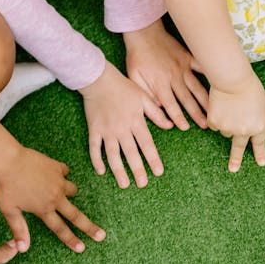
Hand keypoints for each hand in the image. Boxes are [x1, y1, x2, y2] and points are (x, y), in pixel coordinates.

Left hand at [0, 146, 104, 252]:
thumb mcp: (9, 210)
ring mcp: (58, 182)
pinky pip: (64, 172)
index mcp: (43, 209)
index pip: (60, 229)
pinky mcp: (57, 168)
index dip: (71, 240)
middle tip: (101, 235)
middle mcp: (55, 197)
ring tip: (64, 192)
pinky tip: (55, 173)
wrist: (9, 160)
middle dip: (89, 227)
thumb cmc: (6, 186)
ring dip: (70, 193)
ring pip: (73, 190)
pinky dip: (61, 174)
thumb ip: (19, 229)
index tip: (82, 248)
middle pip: (76, 215)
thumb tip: (23, 249)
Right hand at [81, 64, 168, 188]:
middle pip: (131, 153)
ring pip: (113, 154)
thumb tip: (170, 126)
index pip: (146, 144)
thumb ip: (156, 113)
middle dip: (137, 169)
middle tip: (143, 184)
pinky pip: (94, 147)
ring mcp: (106, 130)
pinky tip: (101, 171)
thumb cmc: (123, 87)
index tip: (158, 172)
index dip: (153, 158)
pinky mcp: (94, 129)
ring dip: (118, 170)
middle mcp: (122, 128)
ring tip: (124, 184)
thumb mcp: (143, 97)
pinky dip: (96, 160)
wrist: (98, 79)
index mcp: (136, 121)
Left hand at [124, 20, 209, 131]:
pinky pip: (201, 67)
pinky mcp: (188, 58)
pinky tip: (221, 82)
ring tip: (214, 110)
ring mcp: (183, 67)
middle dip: (197, 114)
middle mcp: (174, 77)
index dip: (178, 117)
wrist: (144, 32)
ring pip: (197, 87)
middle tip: (206, 125)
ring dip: (206, 100)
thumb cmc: (137, 56)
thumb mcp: (134, 76)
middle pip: (187, 99)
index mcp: (159, 83)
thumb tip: (159, 106)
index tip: (185, 127)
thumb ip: (146, 93)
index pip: (170, 105)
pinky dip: (210, 74)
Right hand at [208, 72, 264, 172]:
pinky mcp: (215, 123)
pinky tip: (220, 105)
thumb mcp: (259, 104)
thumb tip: (246, 124)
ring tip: (229, 106)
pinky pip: (214, 123)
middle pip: (238, 147)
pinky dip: (215, 116)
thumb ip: (255, 117)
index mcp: (258, 126)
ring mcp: (228, 128)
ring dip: (226, 121)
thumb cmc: (249, 86)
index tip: (261, 163)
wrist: (233, 79)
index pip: (259, 143)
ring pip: (225, 130)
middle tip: (233, 169)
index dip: (260, 153)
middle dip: (236, 159)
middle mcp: (244, 131)